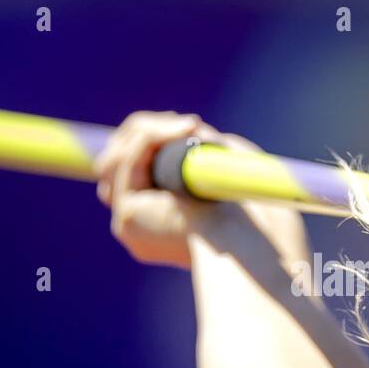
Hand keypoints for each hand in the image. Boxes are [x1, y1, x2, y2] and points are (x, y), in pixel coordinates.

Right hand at [93, 111, 306, 268]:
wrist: (254, 242)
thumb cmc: (253, 215)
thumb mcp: (226, 173)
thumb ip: (200, 151)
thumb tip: (189, 127)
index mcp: (160, 222)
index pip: (132, 172)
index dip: (148, 142)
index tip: (184, 126)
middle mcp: (139, 227)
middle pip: (114, 163)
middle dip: (145, 132)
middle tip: (190, 124)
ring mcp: (128, 223)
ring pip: (116, 158)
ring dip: (151, 131)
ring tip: (191, 127)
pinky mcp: (128, 216)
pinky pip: (128, 161)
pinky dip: (152, 137)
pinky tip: (186, 130)